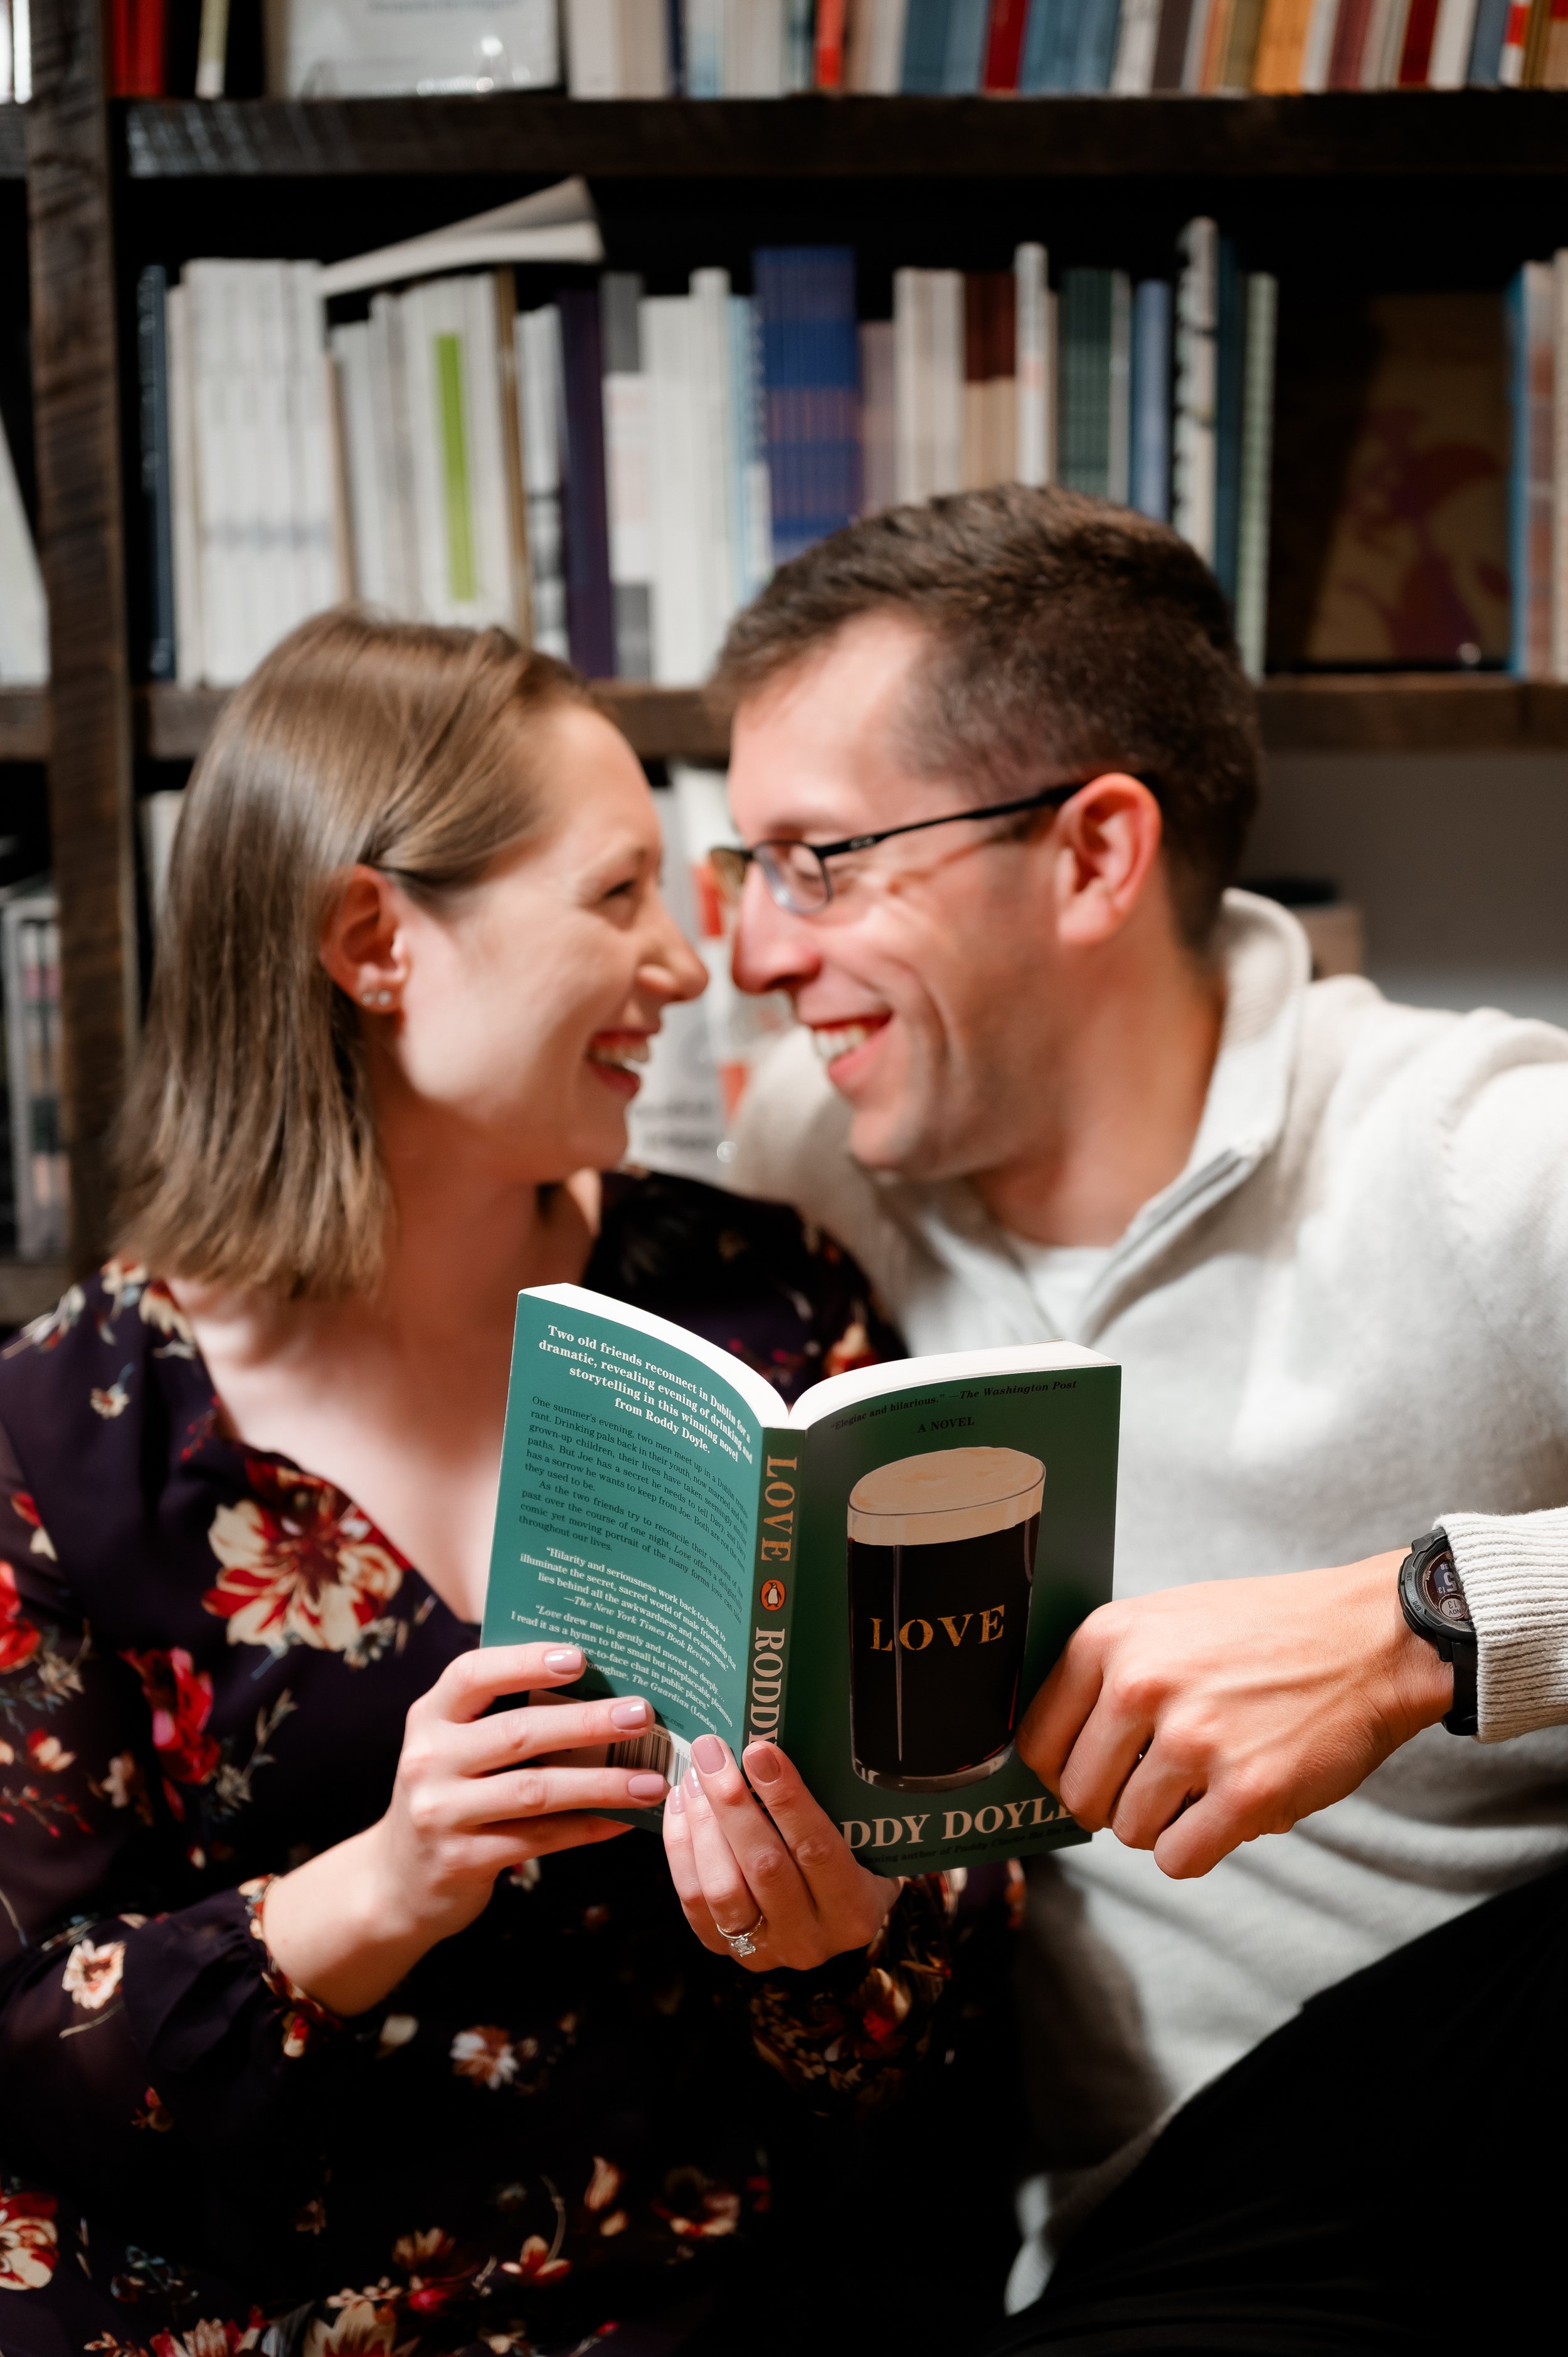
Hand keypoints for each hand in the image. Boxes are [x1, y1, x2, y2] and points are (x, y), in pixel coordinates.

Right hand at [262, 1642, 666, 2013]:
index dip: (525, 1662)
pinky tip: (626, 1819)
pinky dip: (587, 1827)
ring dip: (601, 1783)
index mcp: (429, 1716)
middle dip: (587, 1722)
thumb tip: (598, 1683)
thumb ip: (503, 1713)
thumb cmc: (450, 1792)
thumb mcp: (455, 1745)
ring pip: (535, 1791)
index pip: (472, 1675)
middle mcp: (429, 1760)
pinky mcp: (461, 1860)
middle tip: (642, 1714)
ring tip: (652, 1779)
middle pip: (517, 1734)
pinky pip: (538, 1839)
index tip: (580, 1656)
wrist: (397, 1881)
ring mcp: (441, 1813)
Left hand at [663, 1735, 895, 1971]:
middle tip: (711, 1751)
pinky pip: (692, 1900)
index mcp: (855, 1910)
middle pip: (764, 1867)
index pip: (817, 1850)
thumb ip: (832, 1806)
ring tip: (693, 1776)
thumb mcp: (860, 1837)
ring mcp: (764, 1952)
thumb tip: (776, 1748)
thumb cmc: (850, 1858)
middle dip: (732, 1802)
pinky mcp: (723, 1949)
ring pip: (721, 1888)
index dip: (786, 1799)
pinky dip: (681, 1847)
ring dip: (702, 1824)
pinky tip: (681, 1805)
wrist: (830, 1913)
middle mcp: (811, 1940)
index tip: (759, 1751)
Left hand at [1017, 1551, 1453, 1879]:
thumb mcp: (1165, 1622)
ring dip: (1163, 1824)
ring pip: (1129, 1831)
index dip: (1060, 1770)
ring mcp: (1194, 1740)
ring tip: (1205, 1784)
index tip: (1089, 1774)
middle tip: (1157, 1785)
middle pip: (1078, 1795)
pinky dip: (1198, 1849)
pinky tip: (1227, 1811)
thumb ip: (1106, 1676)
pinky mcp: (1246, 1792)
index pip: (1036, 1739)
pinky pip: (1179, 1859)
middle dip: (1113, 1802)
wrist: (1370, 1637)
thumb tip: (1053, 1752)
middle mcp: (1141, 1685)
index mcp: (1110, 1638)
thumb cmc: (1264, 1633)